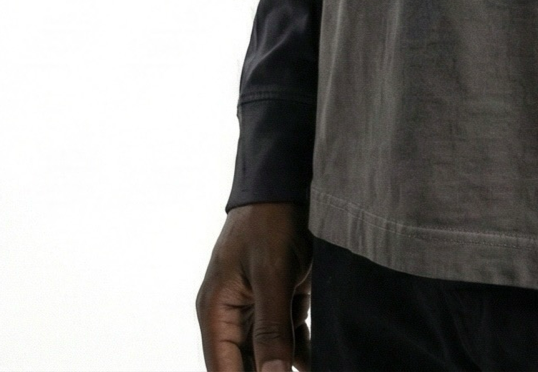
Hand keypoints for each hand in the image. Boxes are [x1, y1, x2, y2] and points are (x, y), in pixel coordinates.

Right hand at [196, 201, 313, 371]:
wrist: (287, 184)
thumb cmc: (269, 221)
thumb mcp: (271, 275)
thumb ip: (270, 329)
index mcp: (216, 312)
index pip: (224, 370)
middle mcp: (231, 316)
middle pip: (246, 366)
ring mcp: (256, 309)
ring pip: (268, 356)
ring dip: (286, 367)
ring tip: (318, 370)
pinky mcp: (279, 301)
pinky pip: (288, 338)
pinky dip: (302, 352)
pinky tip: (320, 361)